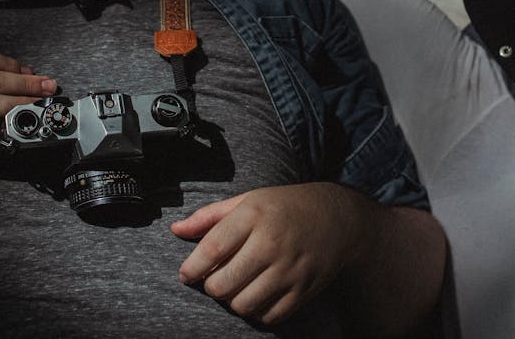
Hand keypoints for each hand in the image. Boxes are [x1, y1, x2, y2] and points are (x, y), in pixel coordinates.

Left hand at [171, 183, 369, 324]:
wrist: (339, 218)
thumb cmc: (286, 207)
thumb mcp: (249, 200)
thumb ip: (210, 216)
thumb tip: (175, 229)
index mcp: (254, 215)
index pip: (211, 250)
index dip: (191, 268)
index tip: (186, 274)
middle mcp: (271, 243)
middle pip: (222, 284)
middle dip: (211, 286)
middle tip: (216, 278)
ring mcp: (289, 269)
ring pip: (242, 304)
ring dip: (232, 300)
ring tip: (237, 286)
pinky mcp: (303, 289)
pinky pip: (267, 315)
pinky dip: (256, 310)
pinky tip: (257, 294)